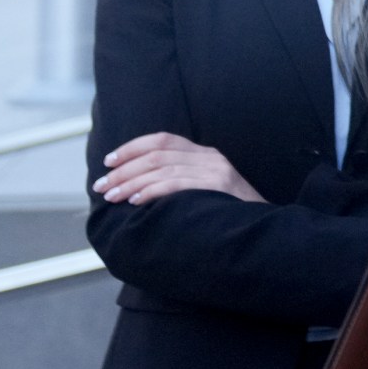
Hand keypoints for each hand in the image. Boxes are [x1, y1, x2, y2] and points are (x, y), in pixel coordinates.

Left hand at [94, 132, 266, 205]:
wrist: (267, 229)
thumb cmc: (230, 215)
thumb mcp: (208, 190)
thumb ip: (183, 180)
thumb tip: (139, 185)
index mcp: (207, 154)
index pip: (163, 139)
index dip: (132, 148)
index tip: (109, 161)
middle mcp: (210, 157)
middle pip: (157, 154)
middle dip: (123, 169)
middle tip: (101, 185)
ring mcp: (215, 170)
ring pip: (161, 168)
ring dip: (130, 182)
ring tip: (110, 196)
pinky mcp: (216, 185)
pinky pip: (174, 184)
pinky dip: (150, 191)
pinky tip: (134, 200)